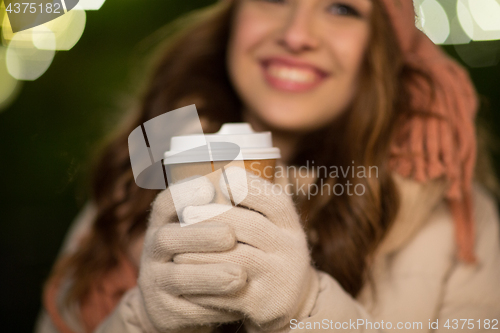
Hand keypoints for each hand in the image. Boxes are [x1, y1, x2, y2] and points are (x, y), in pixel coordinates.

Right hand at [138, 176, 246, 332]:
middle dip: (200, 235)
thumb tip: (256, 172)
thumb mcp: (201, 230)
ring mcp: (155, 281)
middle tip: (230, 235)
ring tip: (239, 275)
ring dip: (209, 275)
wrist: (176, 305)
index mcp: (165, 224)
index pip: (166, 203)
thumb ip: (221, 208)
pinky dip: (210, 306)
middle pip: (168, 238)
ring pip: (177, 277)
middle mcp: (154, 249)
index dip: (184, 193)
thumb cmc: (200, 255)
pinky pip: (185, 309)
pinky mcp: (163, 311)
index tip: (209, 188)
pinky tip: (234, 302)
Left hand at [174, 168, 319, 332]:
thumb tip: (220, 170)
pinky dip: (203, 283)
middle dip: (212, 217)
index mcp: (291, 227)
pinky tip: (185, 275)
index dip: (247, 187)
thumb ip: (254, 206)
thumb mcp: (274, 230)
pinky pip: (227, 291)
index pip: (274, 200)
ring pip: (234, 258)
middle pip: (248, 226)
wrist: (292, 303)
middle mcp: (292, 250)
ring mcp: (280, 277)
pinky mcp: (264, 304)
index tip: (221, 178)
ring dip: (201, 251)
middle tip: (185, 213)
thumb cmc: (270, 255)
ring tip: (178, 246)